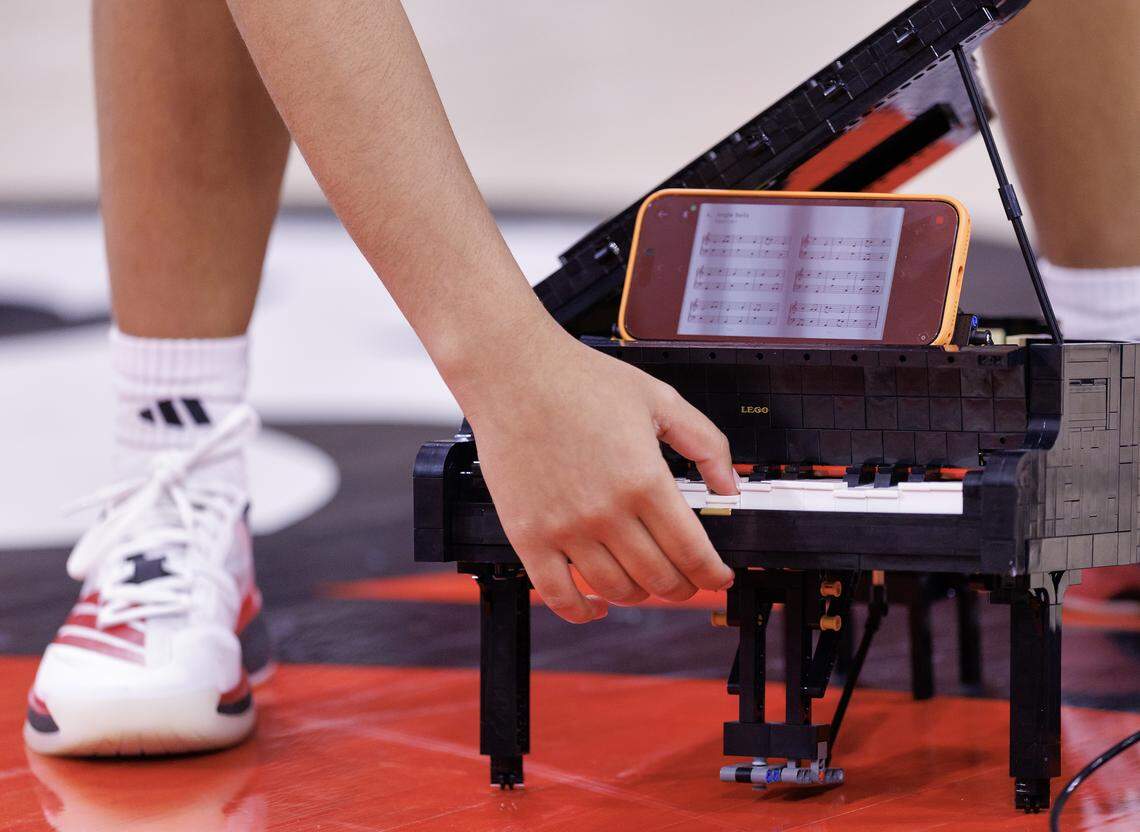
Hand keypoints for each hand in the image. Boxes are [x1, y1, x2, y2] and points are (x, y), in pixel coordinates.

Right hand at [461, 333, 737, 622]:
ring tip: (646, 583)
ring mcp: (566, 529)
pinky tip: (596, 605)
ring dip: (641, 595)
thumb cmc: (579, 380)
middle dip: (683, 587)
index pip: (692, 552)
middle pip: (659, 578)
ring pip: (617, 590)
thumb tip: (730, 486)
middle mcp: (607, 512)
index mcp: (645, 480)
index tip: (718, 576)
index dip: (713, 574)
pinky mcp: (529, 536)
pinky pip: (559, 594)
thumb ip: (706, 443)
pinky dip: (583, 611)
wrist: (512, 372)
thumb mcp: (660, 400)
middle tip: (688, 580)